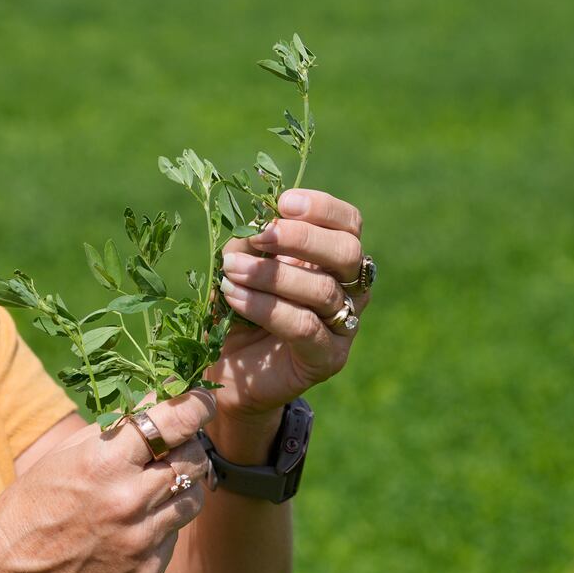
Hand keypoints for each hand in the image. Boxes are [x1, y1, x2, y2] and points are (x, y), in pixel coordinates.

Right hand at [0, 391, 216, 572]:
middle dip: (190, 444)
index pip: (174, 422)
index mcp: (104, 462)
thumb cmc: (34, 503)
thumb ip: (118, 427)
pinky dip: (162, 522)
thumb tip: (161, 397)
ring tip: (153, 483)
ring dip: (181, 483)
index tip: (201, 400)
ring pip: (193, 498)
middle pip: (193, 458)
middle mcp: (129, 500)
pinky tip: (132, 522)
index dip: (196, 405)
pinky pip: (174, 534)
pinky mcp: (148, 570)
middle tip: (176, 442)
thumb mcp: (67, 453)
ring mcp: (142, 540)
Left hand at [207, 188, 368, 422]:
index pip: (347, 224)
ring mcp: (343, 325)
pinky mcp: (328, 358)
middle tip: (261, 236)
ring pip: (324, 290)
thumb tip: (256, 220)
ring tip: (232, 270)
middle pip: (348, 252)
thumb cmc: (235, 308)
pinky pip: (304, 327)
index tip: (282, 203)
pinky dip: (267, 308)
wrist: (226, 369)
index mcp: (330, 258)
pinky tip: (235, 297)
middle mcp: (347, 288)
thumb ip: (250, 242)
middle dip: (302, 238)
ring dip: (272, 274)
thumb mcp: (238, 265)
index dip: (322, 208)